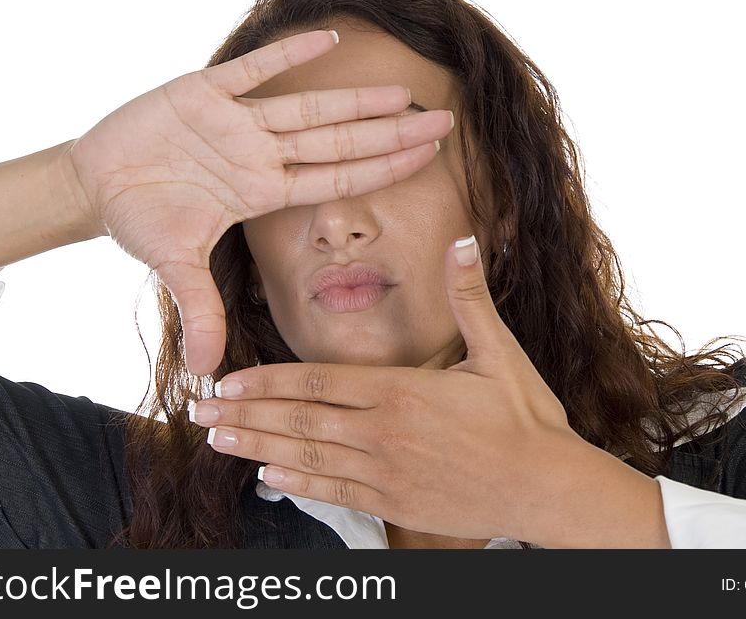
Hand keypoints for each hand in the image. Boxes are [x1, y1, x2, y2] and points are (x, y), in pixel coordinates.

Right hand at [65, 29, 453, 375]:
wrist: (98, 183)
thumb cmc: (143, 220)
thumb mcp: (175, 265)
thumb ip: (200, 309)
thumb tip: (210, 369)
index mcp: (261, 192)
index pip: (336, 179)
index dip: (382, 168)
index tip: (428, 158)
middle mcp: (259, 154)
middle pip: (338, 142)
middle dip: (390, 132)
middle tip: (445, 121)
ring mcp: (235, 122)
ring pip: (306, 107)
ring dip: (353, 99)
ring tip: (402, 92)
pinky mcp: (202, 92)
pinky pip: (250, 70)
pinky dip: (283, 55)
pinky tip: (324, 38)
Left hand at [191, 234, 597, 542]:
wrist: (548, 488)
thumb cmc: (526, 418)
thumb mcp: (501, 351)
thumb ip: (469, 297)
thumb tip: (462, 241)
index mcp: (403, 392)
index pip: (318, 382)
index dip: (267, 382)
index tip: (227, 380)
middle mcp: (385, 433)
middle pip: (299, 420)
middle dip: (243, 414)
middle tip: (197, 411)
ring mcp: (386, 473)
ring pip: (307, 458)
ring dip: (257, 449)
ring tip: (217, 441)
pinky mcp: (396, 503)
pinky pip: (336, 493)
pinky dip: (298, 486)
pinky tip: (268, 479)